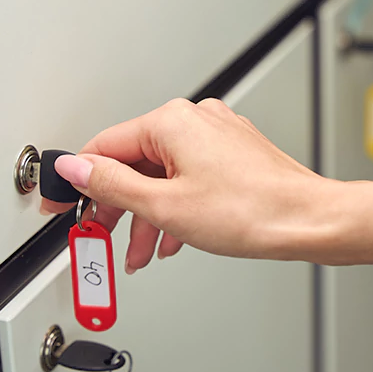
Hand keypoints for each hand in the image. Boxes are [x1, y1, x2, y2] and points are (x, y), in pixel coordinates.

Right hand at [41, 98, 372, 273]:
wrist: (308, 221)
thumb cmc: (252, 210)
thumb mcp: (164, 205)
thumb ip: (112, 185)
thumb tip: (76, 168)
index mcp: (171, 122)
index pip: (104, 147)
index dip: (79, 181)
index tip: (64, 204)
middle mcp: (194, 120)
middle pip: (134, 163)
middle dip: (118, 207)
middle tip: (103, 237)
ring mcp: (216, 135)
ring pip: (163, 175)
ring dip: (147, 214)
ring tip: (142, 251)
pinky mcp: (232, 153)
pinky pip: (189, 177)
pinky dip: (175, 206)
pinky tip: (173, 237)